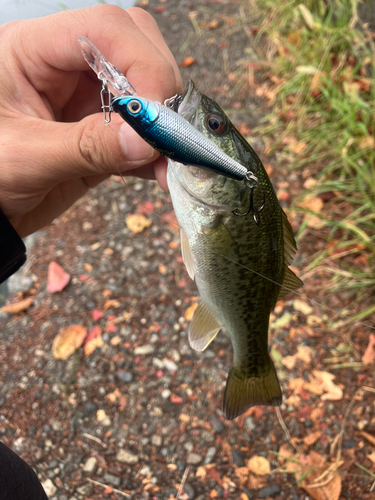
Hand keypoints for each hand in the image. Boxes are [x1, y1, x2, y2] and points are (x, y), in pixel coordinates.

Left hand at [0, 5, 181, 236]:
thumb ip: (86, 148)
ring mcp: (87, 99)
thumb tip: (147, 143)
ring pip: (146, 89)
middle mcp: (65, 67)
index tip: (157, 112)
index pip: (104, 29)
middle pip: (134, 46)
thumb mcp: (27, 158)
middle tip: (166, 133)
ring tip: (168, 161)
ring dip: (165, 123)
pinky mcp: (102, 133)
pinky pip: (142, 133)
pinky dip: (156, 152)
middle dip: (159, 88)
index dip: (142, 61)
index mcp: (33, 51)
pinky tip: (159, 173)